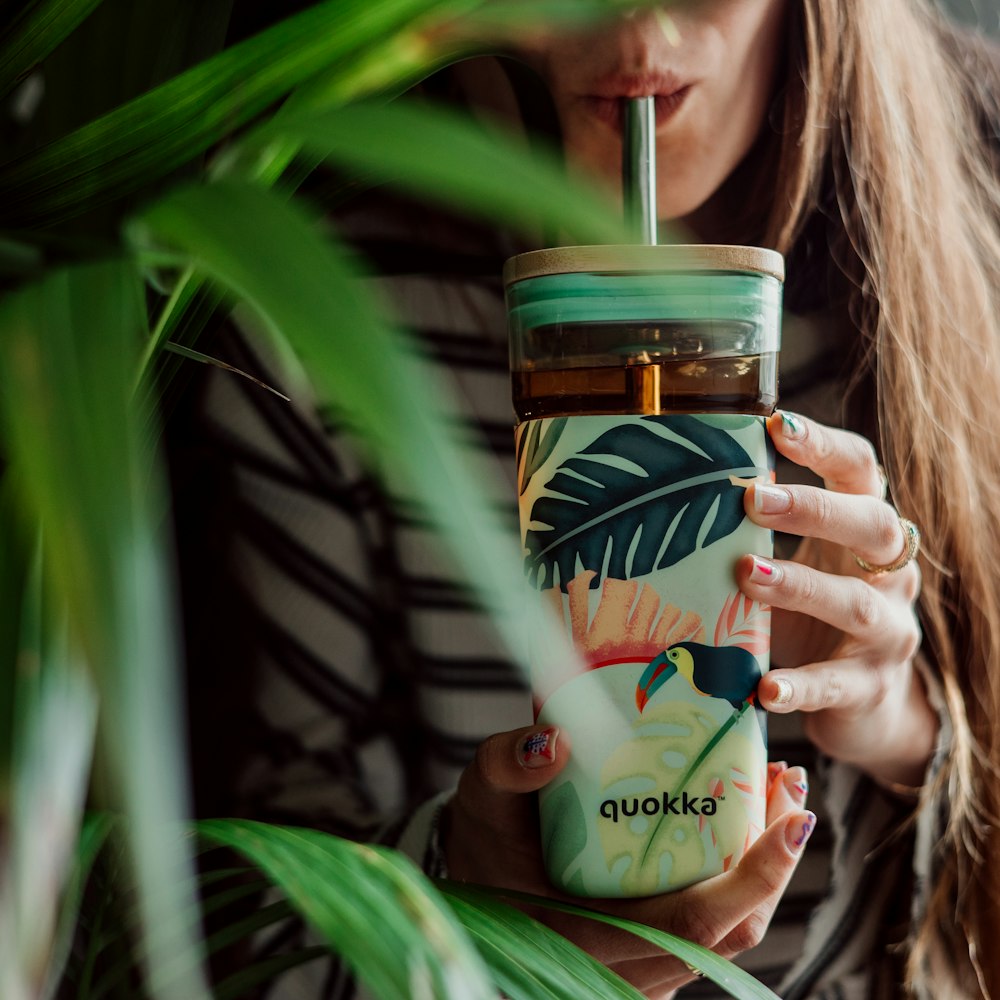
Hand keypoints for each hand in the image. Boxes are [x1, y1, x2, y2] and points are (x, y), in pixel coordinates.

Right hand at [445, 725, 813, 999]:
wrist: (473, 877)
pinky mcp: (649, 956)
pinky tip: (749, 824)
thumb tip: (554, 741)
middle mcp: (622, 967)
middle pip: (729, 934)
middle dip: (774, 863)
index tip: (792, 823)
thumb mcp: (482, 795)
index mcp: (582, 936)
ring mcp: (640, 969)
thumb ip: (508, 767)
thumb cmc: (482, 838)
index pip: (688, 926)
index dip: (749, 882)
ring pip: (728, 936)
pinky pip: (712, 931)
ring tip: (779, 796)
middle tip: (791, 790)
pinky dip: (742, 883)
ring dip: (765, 871)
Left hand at [737, 411, 936, 786]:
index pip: (860, 472)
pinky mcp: (869, 688)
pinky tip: (765, 688)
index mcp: (866, 530)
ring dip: (800, 585)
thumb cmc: (816, 615)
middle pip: (872, 526)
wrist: (866, 705)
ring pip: (855, 604)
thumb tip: (685, 485)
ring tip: (747, 575)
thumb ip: (763, 532)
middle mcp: (890, 574)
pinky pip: (836, 685)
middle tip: (751, 499)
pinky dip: (800, 686)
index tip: (777, 423)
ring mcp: (887, 633)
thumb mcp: (799, 563)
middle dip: (812, 509)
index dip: (824, 445)